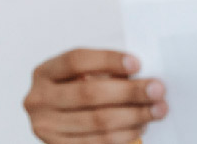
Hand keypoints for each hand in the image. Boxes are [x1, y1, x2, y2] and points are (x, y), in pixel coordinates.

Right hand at [23, 48, 167, 143]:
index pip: (76, 61)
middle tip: (158, 90)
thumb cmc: (80, 87)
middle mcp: (39, 99)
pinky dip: (123, 135)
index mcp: (45, 72)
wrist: (61, 116)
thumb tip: (145, 78)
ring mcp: (45, 127)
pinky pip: (95, 143)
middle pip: (89, 93)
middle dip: (129, 92)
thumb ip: (109, 71)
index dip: (108, 60)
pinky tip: (140, 127)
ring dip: (133, 116)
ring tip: (157, 110)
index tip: (138, 64)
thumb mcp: (87, 73)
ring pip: (96, 121)